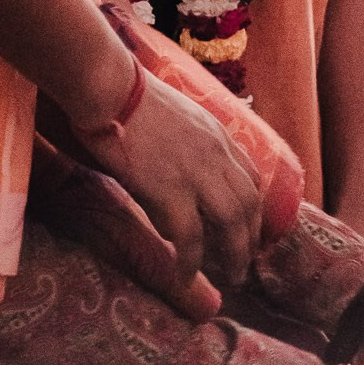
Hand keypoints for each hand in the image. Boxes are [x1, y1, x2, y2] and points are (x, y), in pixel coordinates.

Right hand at [83, 72, 261, 316]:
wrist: (110, 88)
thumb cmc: (128, 95)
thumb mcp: (176, 112)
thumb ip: (187, 138)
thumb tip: (177, 160)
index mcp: (216, 133)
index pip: (250, 175)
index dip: (253, 206)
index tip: (250, 226)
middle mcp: (216, 153)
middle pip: (248, 202)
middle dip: (251, 236)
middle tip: (246, 262)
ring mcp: (196, 172)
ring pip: (232, 221)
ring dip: (235, 254)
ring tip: (232, 276)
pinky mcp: (170, 189)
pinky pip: (190, 236)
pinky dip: (191, 260)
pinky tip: (185, 275)